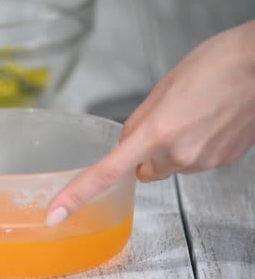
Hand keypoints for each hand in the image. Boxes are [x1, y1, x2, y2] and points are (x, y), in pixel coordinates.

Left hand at [46, 20, 254, 225]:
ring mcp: (203, 162)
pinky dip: (193, 148)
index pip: (107, 172)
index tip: (56, 213)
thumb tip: (125, 143)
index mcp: (156, 133)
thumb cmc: (218, 65)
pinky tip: (207, 123)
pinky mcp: (221, 163)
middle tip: (165, 122)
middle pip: (144, 171)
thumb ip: (138, 122)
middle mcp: (179, 154)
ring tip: (193, 116)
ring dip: (171, 149)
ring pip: (170, 166)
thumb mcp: (164, 87)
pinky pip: (193, 162)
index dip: (77, 195)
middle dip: (145, 154)